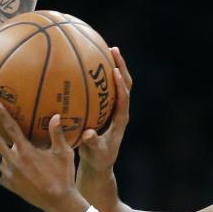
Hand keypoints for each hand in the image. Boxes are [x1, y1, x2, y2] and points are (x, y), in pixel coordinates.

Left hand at [0, 101, 89, 211]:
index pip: (12, 128)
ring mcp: (9, 173)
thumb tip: (56, 116)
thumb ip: (58, 135)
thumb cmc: (63, 176)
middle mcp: (14, 160)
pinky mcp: (8, 183)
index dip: (2, 115)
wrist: (57, 202)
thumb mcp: (64, 154)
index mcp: (27, 151)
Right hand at [77, 47, 132, 173]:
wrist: (99, 162)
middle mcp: (120, 110)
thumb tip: (88, 134)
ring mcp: (114, 108)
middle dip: (120, 66)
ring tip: (104, 49)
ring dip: (113, 66)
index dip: (121, 85)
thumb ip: (93, 144)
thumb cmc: (98, 159)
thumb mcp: (95, 154)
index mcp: (120, 120)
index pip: (124, 98)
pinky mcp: (106, 109)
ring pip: (116, 84)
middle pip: (125, 84)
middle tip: (112, 49)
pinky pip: (104, 89)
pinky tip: (87, 65)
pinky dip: (99, 76)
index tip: (115, 71)